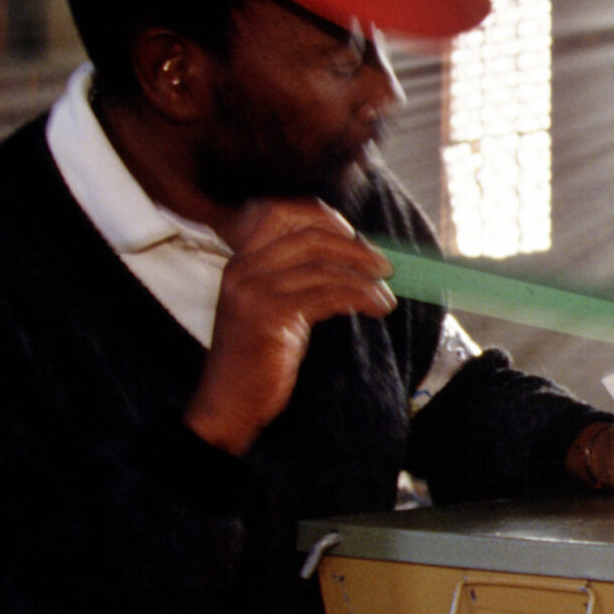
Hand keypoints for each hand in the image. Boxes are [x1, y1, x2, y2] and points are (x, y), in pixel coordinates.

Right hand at [187, 201, 395, 454]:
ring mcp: (254, 291)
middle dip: (355, 248)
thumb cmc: (258, 356)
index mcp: (242, 260)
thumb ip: (295, 276)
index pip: (279, 212)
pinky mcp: (270, 316)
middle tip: (384, 266)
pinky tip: (375, 308)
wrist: (228, 401)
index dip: (322, 216)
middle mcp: (244, 268)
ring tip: (385, 296)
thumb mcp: (270, 305)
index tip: (353, 235)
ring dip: (365, 279)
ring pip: (324, 267)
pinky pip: (328, 295)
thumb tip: (353, 254)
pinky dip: (360, 298)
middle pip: (311, 236)